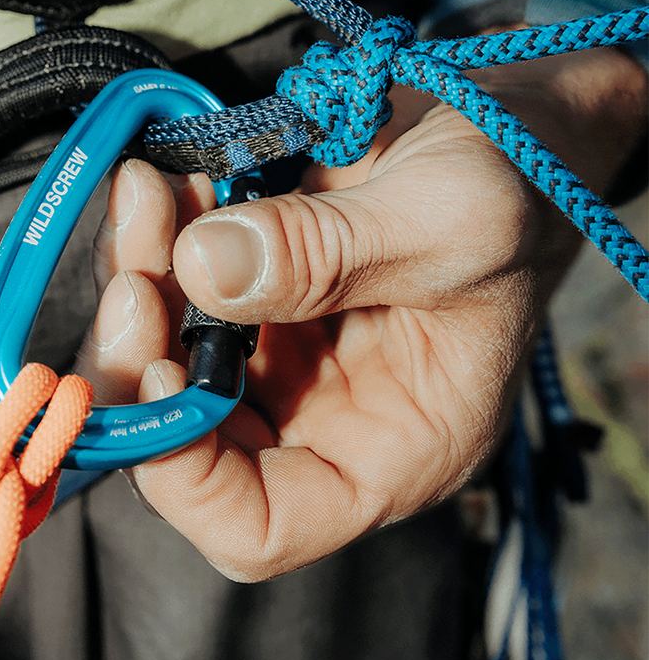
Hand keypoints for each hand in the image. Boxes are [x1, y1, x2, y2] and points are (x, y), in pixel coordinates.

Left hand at [77, 44, 645, 580]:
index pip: (260, 527)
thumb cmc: (525, 195)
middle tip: (134, 274)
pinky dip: (156, 240)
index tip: (159, 372)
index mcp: (389, 452)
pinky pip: (176, 289)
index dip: (185, 476)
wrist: (519, 131)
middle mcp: (322, 417)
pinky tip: (171, 183)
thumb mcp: (449, 221)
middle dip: (141, 360)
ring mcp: (284, 354)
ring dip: (137, 281)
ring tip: (151, 197)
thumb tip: (201, 266)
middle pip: (188, 440)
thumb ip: (326, 253)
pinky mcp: (260, 293)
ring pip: (164, 356)